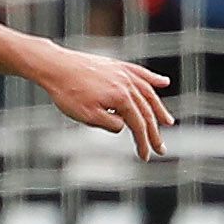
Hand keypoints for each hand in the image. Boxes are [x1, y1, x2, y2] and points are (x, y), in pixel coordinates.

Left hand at [23, 44, 174, 159]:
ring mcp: (123, 73)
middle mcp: (127, 84)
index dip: (143, 143)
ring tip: (168, 122)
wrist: (54, 65)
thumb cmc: (68, 93)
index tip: (145, 157)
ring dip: (159, 108)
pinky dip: (153, 79)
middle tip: (161, 149)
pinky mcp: (116, 65)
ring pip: (148, 92)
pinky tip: (164, 83)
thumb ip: (110, 124)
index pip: (138, 125)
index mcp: (121, 99)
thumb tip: (125, 126)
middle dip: (154, 133)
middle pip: (146, 112)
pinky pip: (140, 73)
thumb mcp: (87, 116)